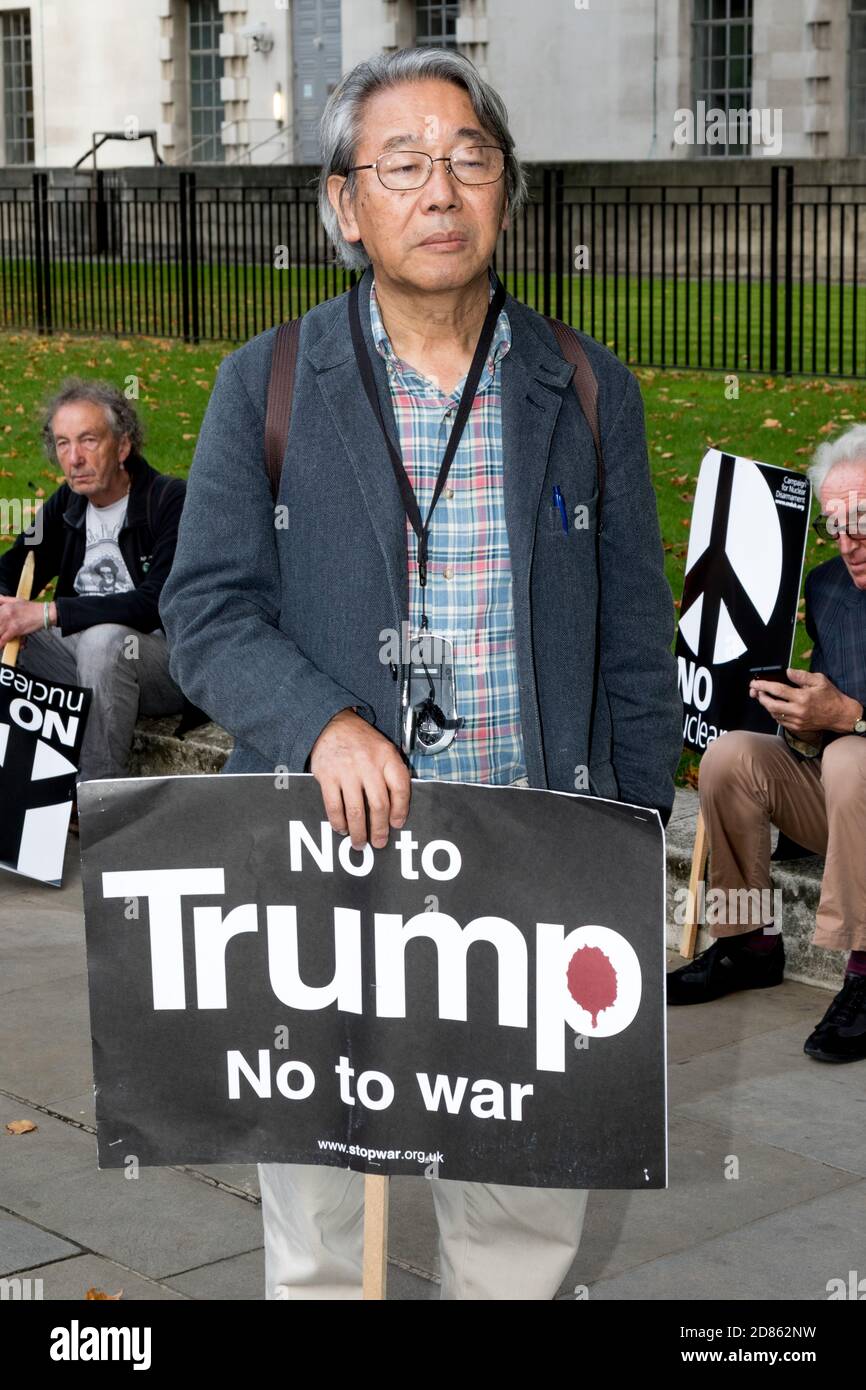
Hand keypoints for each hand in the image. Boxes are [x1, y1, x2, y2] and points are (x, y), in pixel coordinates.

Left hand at [0, 597, 46, 643]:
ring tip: (1, 643)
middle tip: (1, 632)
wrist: (44, 613)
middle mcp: (5, 614)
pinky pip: (4, 639)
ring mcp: (9, 622)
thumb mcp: (16, 600)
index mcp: (5, 607)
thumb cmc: (33, 608)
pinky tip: (1, 646)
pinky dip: (1, 644)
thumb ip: (4, 600)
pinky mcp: (15, 630)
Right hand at [308, 707, 410, 849]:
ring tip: (359, 843)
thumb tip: (396, 809)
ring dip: (359, 832)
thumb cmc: (362, 742)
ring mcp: (347, 770)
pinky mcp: (327, 776)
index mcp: (387, 757)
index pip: (401, 788)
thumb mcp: (384, 749)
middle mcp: (368, 764)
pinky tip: (342, 829)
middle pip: (379, 804)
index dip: (401, 810)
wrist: (333, 723)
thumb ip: (392, 773)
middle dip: (380, 829)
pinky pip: (334, 806)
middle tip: (379, 842)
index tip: (397, 824)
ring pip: (356, 810)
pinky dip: (338, 822)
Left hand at [749, 668, 859, 737]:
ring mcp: (797, 721)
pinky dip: (774, 713)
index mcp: (802, 697)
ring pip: (774, 714)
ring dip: (766, 705)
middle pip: (771, 704)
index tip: (755, 683)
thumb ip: (801, 676)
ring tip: (764, 697)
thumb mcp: (819, 680)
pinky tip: (774, 706)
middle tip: (757, 691)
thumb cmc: (831, 696)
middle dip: (760, 697)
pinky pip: (780, 721)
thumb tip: (787, 672)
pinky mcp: (797, 727)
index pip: (777, 690)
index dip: (763, 685)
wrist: (840, 715)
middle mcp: (798, 710)